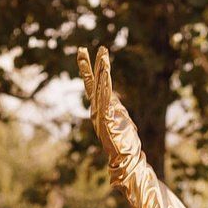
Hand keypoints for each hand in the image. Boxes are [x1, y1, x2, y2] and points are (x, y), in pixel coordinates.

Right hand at [78, 47, 142, 168]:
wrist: (125, 159)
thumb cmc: (124, 142)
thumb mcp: (119, 118)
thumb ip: (113, 106)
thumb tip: (111, 95)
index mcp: (100, 107)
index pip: (92, 84)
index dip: (88, 68)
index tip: (82, 52)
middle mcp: (97, 109)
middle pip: (93, 83)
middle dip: (91, 64)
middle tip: (82, 48)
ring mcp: (101, 114)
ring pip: (100, 87)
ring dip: (101, 69)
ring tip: (103, 54)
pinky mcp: (107, 119)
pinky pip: (107, 98)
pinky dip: (106, 85)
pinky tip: (106, 73)